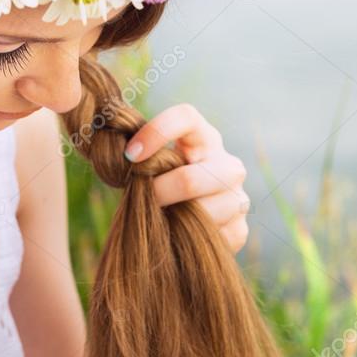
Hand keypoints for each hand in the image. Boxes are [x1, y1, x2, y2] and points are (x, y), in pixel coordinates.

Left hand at [123, 103, 249, 253]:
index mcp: (204, 138)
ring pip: (199, 214)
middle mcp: (228, 164)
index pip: (186, 117)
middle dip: (157, 194)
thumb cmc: (163, 184)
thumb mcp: (154, 166)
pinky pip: (209, 237)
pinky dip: (186, 239)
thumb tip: (116, 157)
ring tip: (161, 218)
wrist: (191, 221)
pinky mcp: (240, 228)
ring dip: (171, 220)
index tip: (130, 155)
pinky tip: (178, 233)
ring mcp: (238, 197)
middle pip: (188, 180)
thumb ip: (140, 159)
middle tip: (140, 201)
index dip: (156, 132)